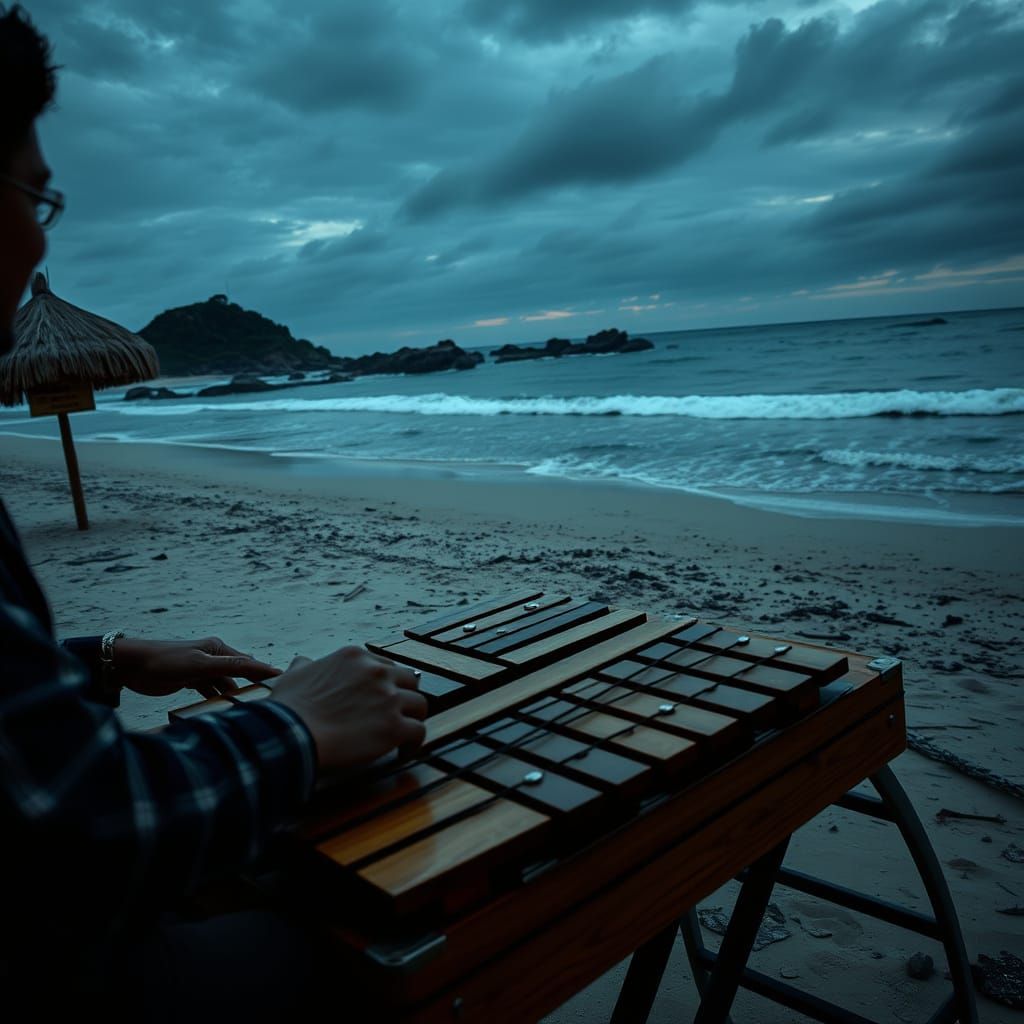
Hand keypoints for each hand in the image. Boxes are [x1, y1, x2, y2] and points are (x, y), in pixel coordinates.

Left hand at [113, 636, 280, 698]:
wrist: (129, 665)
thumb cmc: (163, 661)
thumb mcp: (199, 665)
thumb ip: (229, 667)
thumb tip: (259, 666)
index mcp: (217, 649)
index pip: (248, 663)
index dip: (265, 673)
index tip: (284, 681)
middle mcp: (212, 657)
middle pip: (239, 674)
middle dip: (252, 686)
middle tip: (268, 702)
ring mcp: (201, 669)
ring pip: (224, 684)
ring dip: (233, 695)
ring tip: (249, 710)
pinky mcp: (189, 680)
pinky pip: (210, 690)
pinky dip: (217, 698)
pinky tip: (223, 710)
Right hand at [268, 646, 426, 773]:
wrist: (291, 735)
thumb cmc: (289, 709)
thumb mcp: (293, 675)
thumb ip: (305, 666)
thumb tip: (304, 663)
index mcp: (355, 658)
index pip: (385, 666)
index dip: (386, 684)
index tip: (382, 698)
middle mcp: (376, 672)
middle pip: (409, 681)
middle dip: (405, 697)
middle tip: (398, 713)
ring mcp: (388, 699)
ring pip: (419, 705)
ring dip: (412, 719)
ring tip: (404, 734)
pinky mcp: (394, 727)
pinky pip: (419, 732)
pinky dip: (414, 744)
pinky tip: (403, 752)